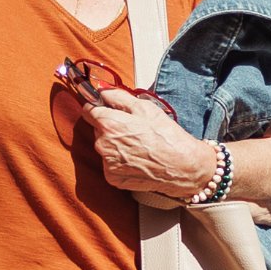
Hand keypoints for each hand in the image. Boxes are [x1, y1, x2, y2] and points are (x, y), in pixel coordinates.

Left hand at [72, 76, 219, 205]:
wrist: (182, 166)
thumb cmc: (166, 135)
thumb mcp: (145, 107)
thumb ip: (117, 96)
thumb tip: (101, 91)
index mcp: (108, 124)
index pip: (88, 110)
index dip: (98, 107)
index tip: (107, 108)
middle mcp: (102, 145)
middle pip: (98, 130)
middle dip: (110, 127)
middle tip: (133, 129)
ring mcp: (107, 164)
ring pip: (104, 148)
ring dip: (115, 145)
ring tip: (138, 145)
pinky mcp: (113, 178)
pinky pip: (110, 165)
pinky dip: (120, 162)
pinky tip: (137, 159)